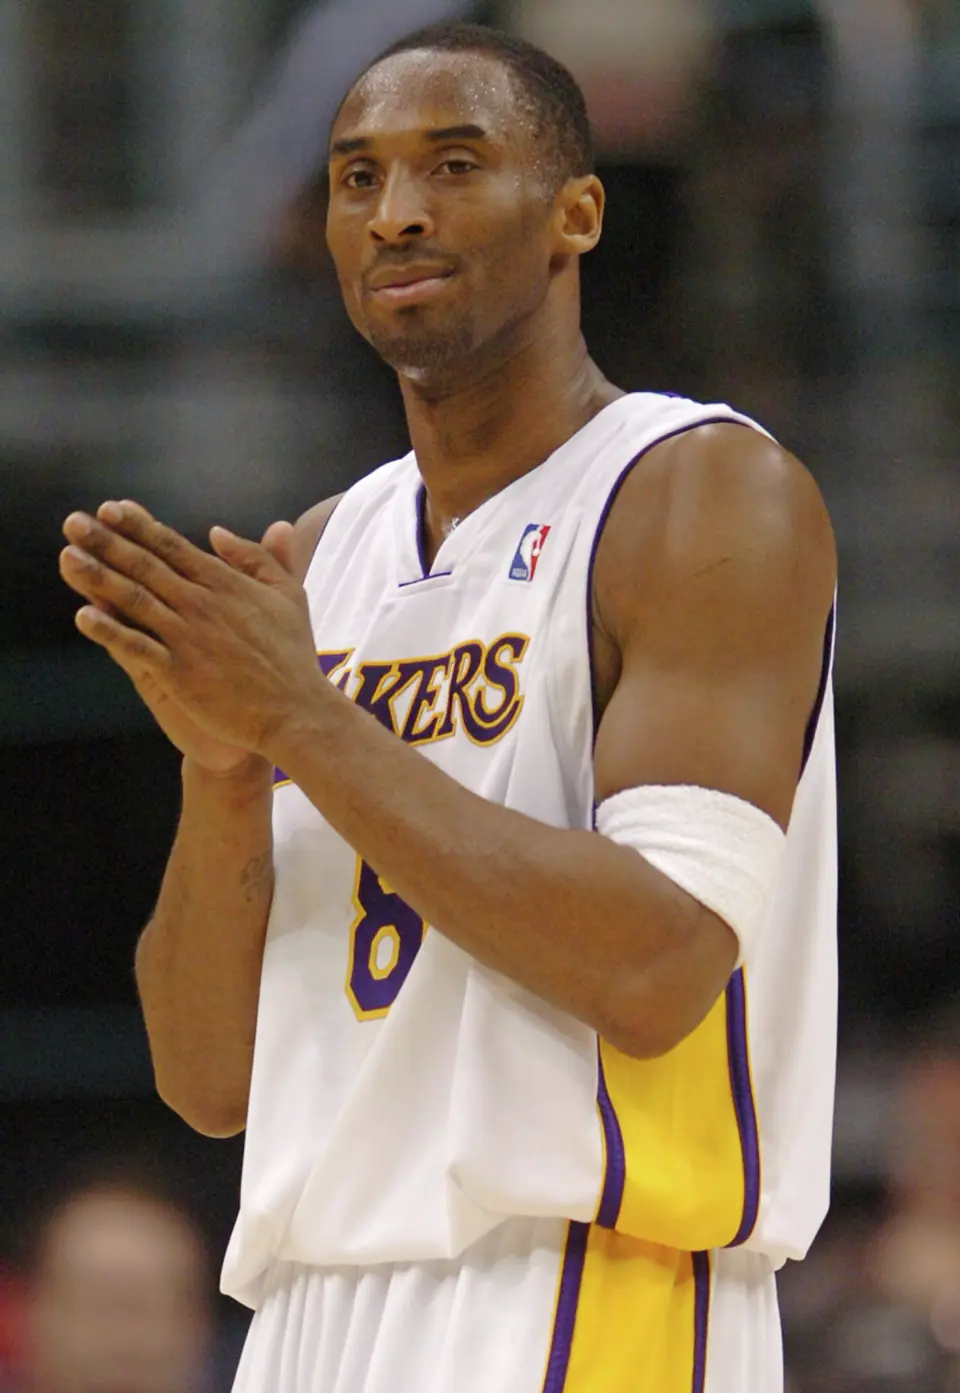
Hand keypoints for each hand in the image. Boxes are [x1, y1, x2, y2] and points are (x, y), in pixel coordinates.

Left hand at [59, 501, 324, 760]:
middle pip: (145, 566)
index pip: (172, 546)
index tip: (110, 509)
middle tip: (73, 522)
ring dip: (98, 578)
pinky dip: (110, 632)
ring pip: (134, 601)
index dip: (138, 526)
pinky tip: (84, 615)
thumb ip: (256, 558)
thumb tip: (217, 532)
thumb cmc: (293, 656)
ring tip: (67, 558)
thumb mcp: (289, 594)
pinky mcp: (180, 674)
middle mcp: (202, 605)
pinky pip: (137, 648)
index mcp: (225, 584)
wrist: (295, 712)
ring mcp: (188, 639)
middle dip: (106, 542)